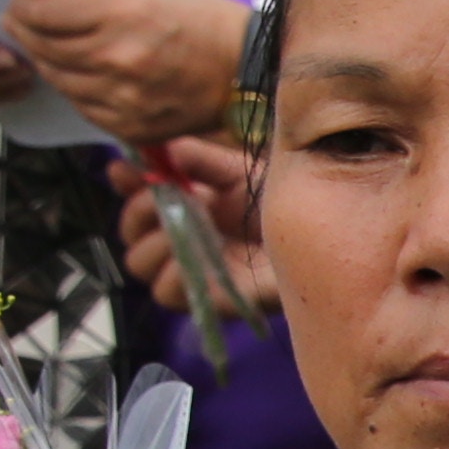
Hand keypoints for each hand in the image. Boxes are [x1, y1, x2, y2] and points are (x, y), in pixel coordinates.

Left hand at [0, 0, 252, 149]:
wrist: (248, 73)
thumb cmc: (203, 23)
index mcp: (122, 11)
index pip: (40, 10)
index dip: (22, 4)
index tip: (21, 0)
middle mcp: (116, 56)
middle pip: (41, 45)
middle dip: (25, 30)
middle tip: (22, 21)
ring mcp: (121, 97)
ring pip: (57, 78)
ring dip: (47, 61)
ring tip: (49, 48)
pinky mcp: (129, 126)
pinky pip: (81, 106)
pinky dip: (75, 90)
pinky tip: (81, 76)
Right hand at [117, 134, 268, 318]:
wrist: (323, 235)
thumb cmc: (278, 205)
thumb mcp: (234, 172)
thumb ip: (194, 158)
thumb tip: (154, 149)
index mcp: (185, 209)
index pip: (135, 200)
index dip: (124, 185)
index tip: (125, 169)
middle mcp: (184, 242)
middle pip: (131, 239)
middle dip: (137, 215)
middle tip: (163, 200)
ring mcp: (197, 272)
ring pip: (142, 268)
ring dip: (153, 246)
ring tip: (180, 231)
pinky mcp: (215, 299)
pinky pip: (172, 295)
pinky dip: (173, 275)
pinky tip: (192, 258)